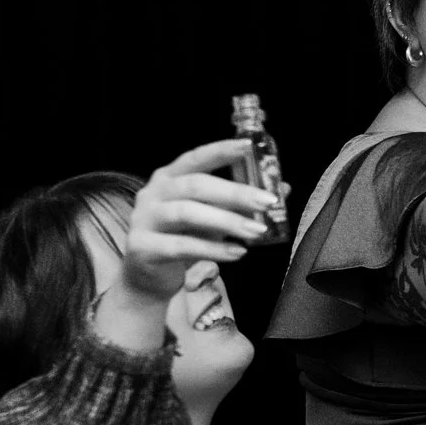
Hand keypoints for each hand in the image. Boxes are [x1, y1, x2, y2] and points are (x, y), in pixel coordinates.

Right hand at [114, 140, 278, 303]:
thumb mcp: (214, 218)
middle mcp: (153, 193)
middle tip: (267, 202)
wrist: (149, 277)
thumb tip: (282, 189)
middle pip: (195, 185)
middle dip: (234, 193)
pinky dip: (213, 249)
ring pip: (187, 213)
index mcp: (169, 178)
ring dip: (227, 221)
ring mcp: (144, 219)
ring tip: (258, 231)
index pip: (195, 158)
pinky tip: (238, 253)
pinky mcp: (143, 247)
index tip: (248, 146)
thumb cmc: (184, 239)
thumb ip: (241, 203)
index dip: (220, 151)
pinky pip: (181, 246)